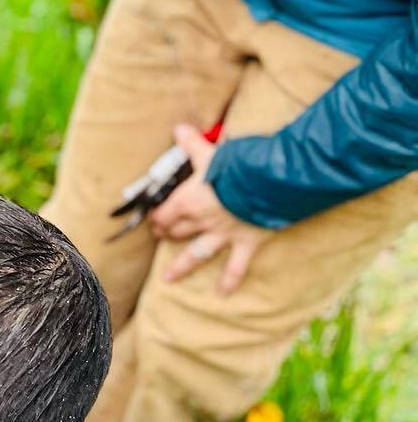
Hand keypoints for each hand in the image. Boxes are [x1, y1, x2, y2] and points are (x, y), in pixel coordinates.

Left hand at [151, 124, 271, 295]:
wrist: (267, 184)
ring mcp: (223, 234)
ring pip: (197, 253)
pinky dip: (229, 280)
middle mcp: (202, 220)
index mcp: (189, 200)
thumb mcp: (209, 151)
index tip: (153, 220)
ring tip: (169, 277)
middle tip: (160, 238)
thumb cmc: (236, 166)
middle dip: (167, 234)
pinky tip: (222, 293)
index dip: (157, 216)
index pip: (165, 212)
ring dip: (182, 265)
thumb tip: (178, 128)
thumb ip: (191, 142)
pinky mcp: (245, 242)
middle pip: (179, 231)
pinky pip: (236, 266)